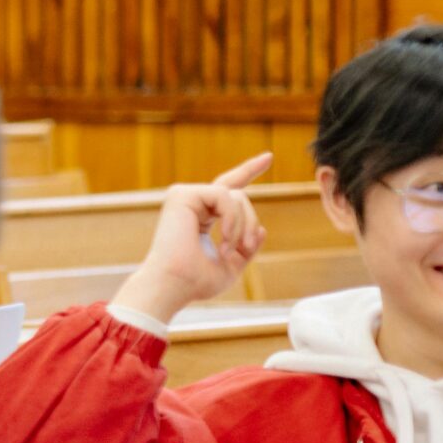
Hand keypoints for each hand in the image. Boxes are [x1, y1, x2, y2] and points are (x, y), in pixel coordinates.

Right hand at [110, 153, 273, 324]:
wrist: (174, 285)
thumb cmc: (195, 282)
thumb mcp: (230, 266)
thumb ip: (246, 248)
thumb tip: (261, 229)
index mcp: (200, 217)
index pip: (227, 189)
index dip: (248, 171)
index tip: (268, 157)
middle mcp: (191, 203)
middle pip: (238, 196)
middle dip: (249, 221)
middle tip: (247, 246)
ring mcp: (185, 197)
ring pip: (235, 195)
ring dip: (241, 224)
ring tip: (230, 248)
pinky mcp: (182, 194)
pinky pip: (225, 195)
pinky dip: (232, 218)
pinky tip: (225, 237)